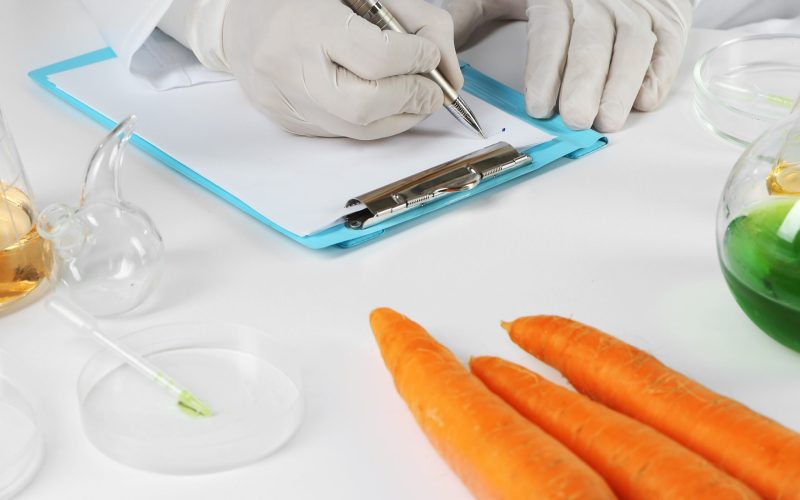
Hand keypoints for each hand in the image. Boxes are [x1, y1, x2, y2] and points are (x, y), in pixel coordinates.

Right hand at [222, 0, 461, 139]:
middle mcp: (292, 69)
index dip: (414, 59)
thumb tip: (446, 65)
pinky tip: (387, 103)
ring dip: (402, 116)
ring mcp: (288, 104)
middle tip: (432, 88)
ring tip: (416, 96)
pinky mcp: (291, 124)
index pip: (376, 58)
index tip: (428, 54)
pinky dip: (377, 122)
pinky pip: (345, 133)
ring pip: (360, 129)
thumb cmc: (302, 1)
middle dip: (411, 98)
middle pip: (366, 105)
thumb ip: (411, 20)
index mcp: (306, 23)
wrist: (240, 25)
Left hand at [444, 0, 691, 131]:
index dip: (548, 69)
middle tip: (577, 119)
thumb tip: (439, 43)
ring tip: (608, 120)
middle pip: (595, 40)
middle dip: (586, 82)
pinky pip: (666, 45)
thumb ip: (468, 13)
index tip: (539, 105)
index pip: (552, 30)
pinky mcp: (668, 17)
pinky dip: (659, 72)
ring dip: (622, 84)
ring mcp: (637, 5)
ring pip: (634, 43)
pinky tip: (643, 99)